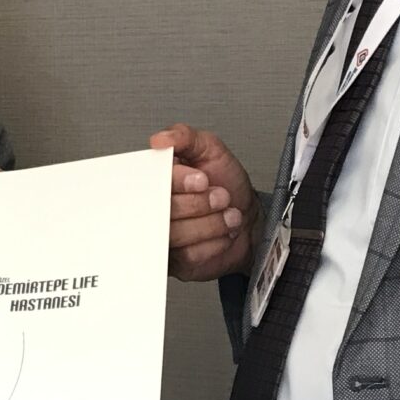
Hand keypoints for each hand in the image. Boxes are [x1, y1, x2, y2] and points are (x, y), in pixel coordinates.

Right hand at [150, 125, 254, 281]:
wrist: (250, 221)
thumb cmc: (228, 185)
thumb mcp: (211, 150)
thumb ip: (186, 137)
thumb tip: (159, 139)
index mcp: (158, 178)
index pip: (150, 179)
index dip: (177, 181)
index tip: (202, 179)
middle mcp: (155, 207)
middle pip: (161, 208)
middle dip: (199, 203)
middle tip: (221, 197)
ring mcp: (162, 235)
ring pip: (174, 233)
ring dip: (210, 224)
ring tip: (228, 215)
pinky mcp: (173, 261)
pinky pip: (186, 255)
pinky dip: (212, 243)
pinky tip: (222, 234)